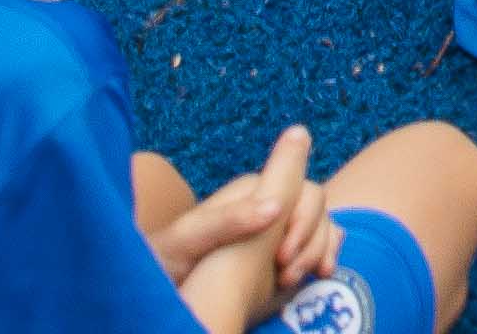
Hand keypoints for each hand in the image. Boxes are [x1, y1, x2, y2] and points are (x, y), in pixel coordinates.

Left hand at [151, 125, 331, 300]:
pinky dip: (323, 255)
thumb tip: (276, 205)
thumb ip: (229, 219)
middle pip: (314, 205)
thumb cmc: (163, 261)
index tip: (285, 256)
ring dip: (319, 249)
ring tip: (302, 279)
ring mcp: (274, 229)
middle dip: (312, 238)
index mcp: (249, 192)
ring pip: (320, 224)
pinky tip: (318, 274)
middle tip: (290, 274)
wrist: (153, 289)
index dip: (302, 220)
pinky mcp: (278, 253)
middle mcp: (267, 204)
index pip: (299, 188)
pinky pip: (317, 243)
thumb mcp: (187, 240)